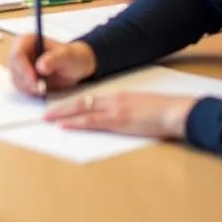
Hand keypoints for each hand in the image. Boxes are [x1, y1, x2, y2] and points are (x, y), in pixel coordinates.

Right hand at [9, 34, 96, 95]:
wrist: (76, 67)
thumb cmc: (72, 57)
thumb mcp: (68, 56)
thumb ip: (55, 59)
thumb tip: (41, 66)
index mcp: (28, 40)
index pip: (17, 53)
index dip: (23, 68)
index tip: (34, 80)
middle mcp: (21, 51)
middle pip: (14, 67)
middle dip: (26, 80)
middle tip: (41, 89)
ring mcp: (21, 65)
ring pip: (16, 79)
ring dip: (28, 87)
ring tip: (44, 87)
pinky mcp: (23, 77)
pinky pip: (20, 86)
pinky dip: (30, 91)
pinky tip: (42, 89)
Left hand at [46, 91, 194, 139]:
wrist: (175, 111)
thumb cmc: (163, 112)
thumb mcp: (140, 106)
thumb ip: (126, 109)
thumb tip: (116, 117)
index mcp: (117, 96)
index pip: (89, 98)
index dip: (73, 103)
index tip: (60, 106)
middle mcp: (112, 100)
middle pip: (81, 102)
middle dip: (61, 107)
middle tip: (46, 112)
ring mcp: (114, 110)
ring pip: (81, 110)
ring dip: (63, 114)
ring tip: (48, 118)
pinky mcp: (118, 121)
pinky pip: (91, 121)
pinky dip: (75, 123)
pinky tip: (64, 125)